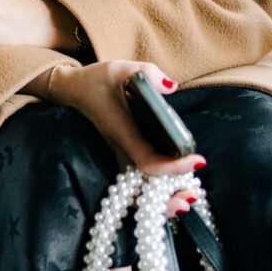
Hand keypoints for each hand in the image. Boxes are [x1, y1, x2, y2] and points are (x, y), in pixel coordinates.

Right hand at [44, 59, 203, 217]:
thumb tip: (171, 87)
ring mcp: (119, 155)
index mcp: (122, 132)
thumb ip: (146, 74)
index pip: (147, 160)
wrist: (74, 89)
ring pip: (137, 192)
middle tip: (192, 196)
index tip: (197, 159)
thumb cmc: (95, 80)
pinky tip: (173, 188)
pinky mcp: (122, 155)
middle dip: (165, 201)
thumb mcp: (119, 68)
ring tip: (187, 198)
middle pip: (139, 190)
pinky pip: (136, 183)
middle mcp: (121, 150)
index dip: (173, 167)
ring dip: (160, 202)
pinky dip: (153, 192)